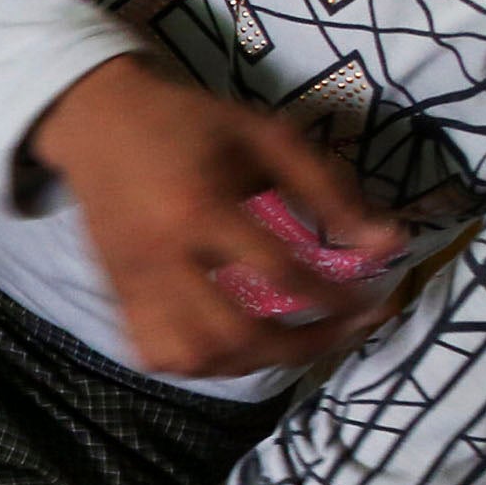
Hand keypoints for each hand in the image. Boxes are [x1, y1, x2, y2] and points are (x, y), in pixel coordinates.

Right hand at [28, 55, 400, 375]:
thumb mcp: (267, 135)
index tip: (375, 300)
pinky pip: (155, 354)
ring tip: (291, 342)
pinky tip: (231, 346)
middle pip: (236, 333)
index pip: (279, 273)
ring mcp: (134, 284)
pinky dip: (199, 363)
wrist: (98, 121)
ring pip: (194, 356)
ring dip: (252, 361)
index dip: (336, 296)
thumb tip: (388, 242)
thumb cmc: (189, 123)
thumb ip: (327, 188)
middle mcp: (162, 258)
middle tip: (343, 331)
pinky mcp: (118, 295)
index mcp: (201, 209)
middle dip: (303, 345)